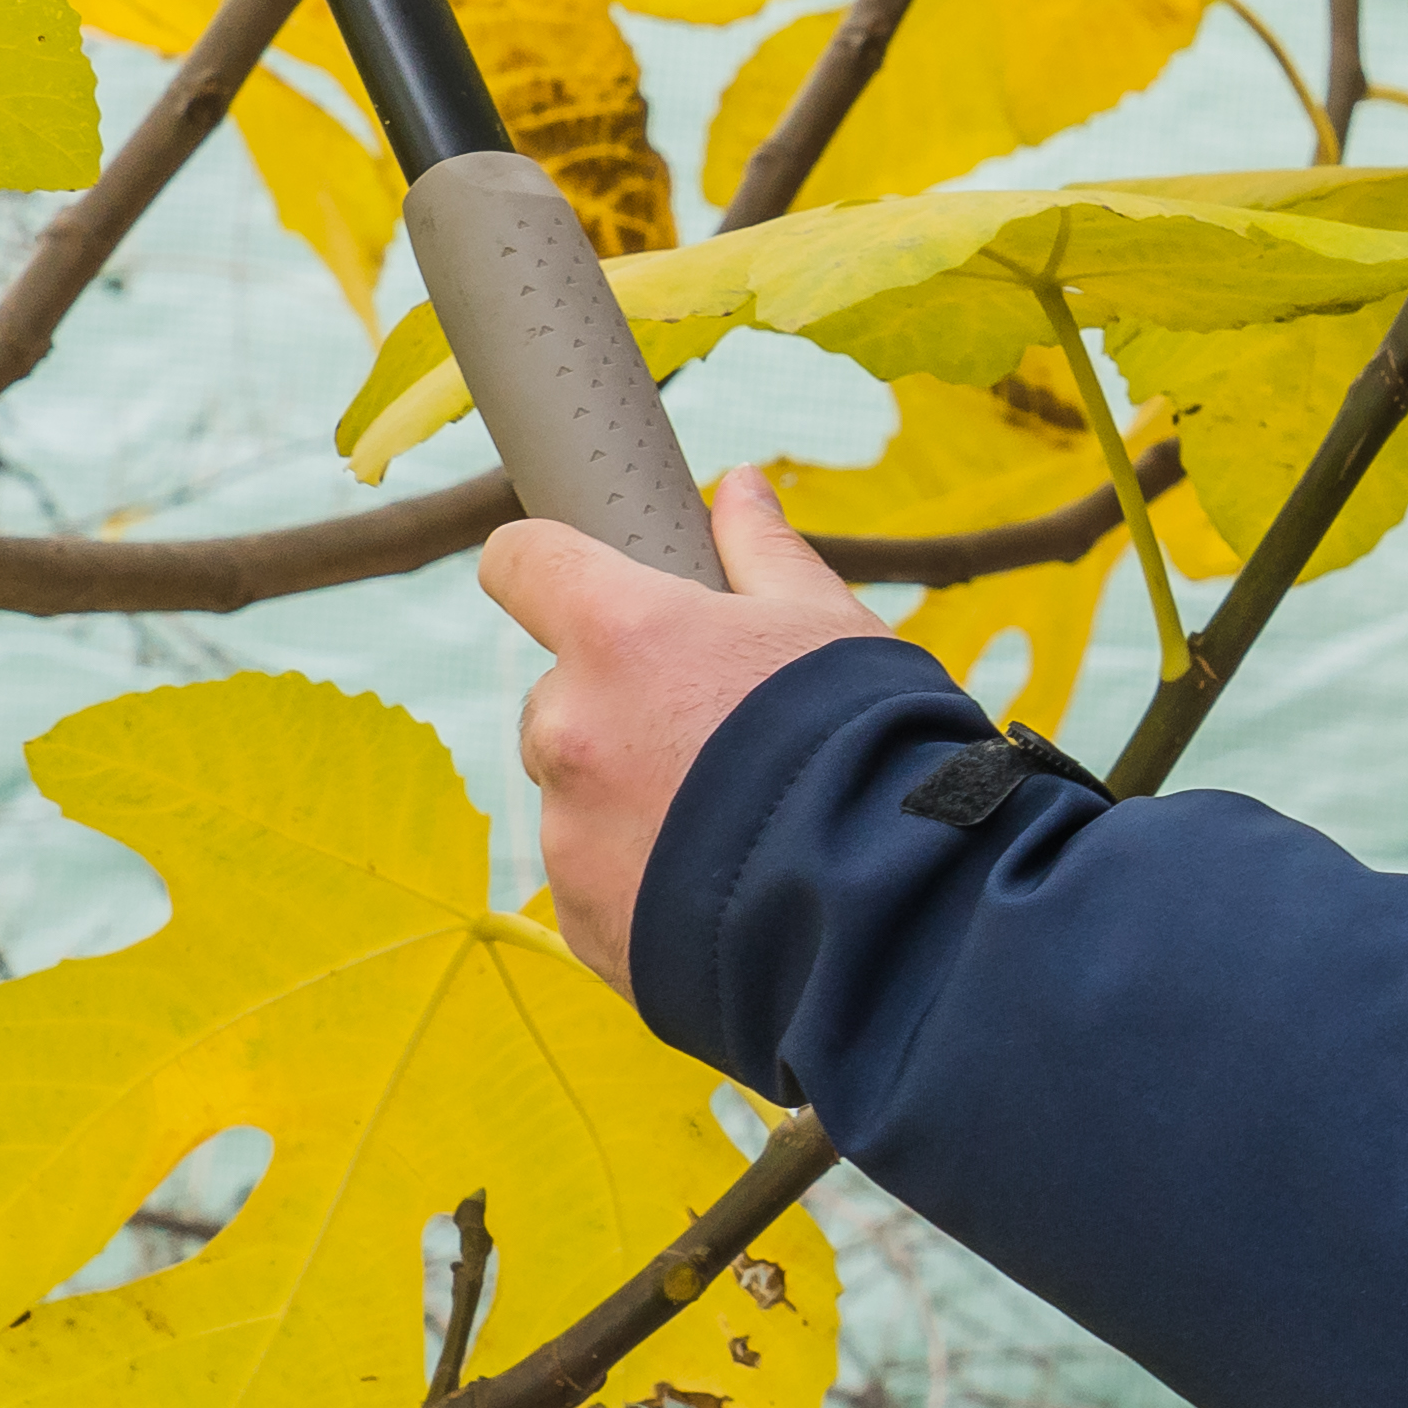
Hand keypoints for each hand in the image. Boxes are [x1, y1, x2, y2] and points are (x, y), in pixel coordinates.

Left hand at [485, 474, 886, 990]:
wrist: (886, 908)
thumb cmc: (864, 745)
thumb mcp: (826, 625)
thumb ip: (763, 552)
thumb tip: (740, 487)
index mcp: (621, 635)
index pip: (522, 563)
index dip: (545, 565)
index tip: (569, 579)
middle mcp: (571, 728)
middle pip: (559, 695)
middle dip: (615, 707)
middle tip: (710, 736)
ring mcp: (568, 833)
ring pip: (576, 794)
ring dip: (626, 799)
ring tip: (730, 827)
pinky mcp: (581, 920)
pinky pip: (592, 882)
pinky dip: (638, 881)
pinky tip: (719, 888)